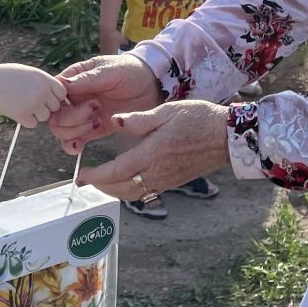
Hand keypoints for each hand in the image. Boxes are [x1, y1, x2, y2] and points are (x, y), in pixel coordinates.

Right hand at [0, 64, 68, 127]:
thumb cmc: (8, 77)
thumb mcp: (29, 73)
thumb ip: (45, 82)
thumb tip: (61, 95)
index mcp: (45, 79)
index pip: (62, 93)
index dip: (54, 96)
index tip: (44, 96)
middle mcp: (41, 91)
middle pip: (55, 107)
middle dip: (45, 107)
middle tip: (30, 101)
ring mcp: (33, 104)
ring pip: (45, 117)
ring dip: (35, 114)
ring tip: (22, 104)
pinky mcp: (23, 115)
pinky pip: (32, 123)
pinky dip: (25, 120)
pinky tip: (15, 110)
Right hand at [51, 53, 161, 148]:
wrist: (152, 84)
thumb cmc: (130, 70)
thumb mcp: (109, 70)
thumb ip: (87, 79)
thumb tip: (61, 83)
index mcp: (74, 79)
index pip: (53, 93)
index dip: (57, 102)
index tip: (77, 100)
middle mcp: (75, 98)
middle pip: (55, 116)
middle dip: (71, 118)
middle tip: (95, 108)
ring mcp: (84, 114)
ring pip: (62, 130)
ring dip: (75, 131)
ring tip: (97, 123)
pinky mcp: (95, 128)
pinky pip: (75, 141)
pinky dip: (73, 146)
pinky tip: (80, 146)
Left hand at [79, 101, 228, 199]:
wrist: (226, 136)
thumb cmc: (198, 119)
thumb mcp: (166, 111)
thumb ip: (139, 119)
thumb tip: (114, 120)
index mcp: (152, 154)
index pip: (117, 172)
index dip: (96, 176)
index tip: (81, 176)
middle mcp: (158, 172)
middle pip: (122, 189)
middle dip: (101, 187)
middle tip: (87, 179)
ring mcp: (166, 180)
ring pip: (134, 194)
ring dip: (114, 191)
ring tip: (102, 181)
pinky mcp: (173, 181)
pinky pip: (146, 193)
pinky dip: (130, 191)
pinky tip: (125, 180)